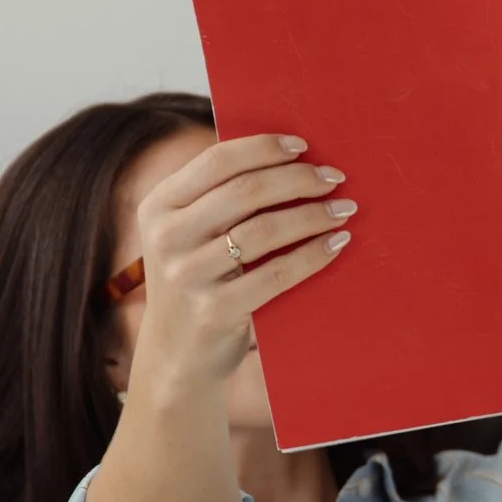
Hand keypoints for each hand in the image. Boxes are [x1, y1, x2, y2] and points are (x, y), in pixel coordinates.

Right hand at [125, 133, 354, 394]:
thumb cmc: (198, 279)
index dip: (265, 148)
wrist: (177, 355)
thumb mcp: (188, 234)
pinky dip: (312, 256)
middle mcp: (166, 238)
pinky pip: (276, 274)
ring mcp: (187, 276)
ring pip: (264, 230)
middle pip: (247, 190)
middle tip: (334, 179)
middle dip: (298, 179)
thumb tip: (288, 155)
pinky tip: (335, 245)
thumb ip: (218, 197)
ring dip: (312, 216)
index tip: (303, 146)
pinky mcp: (214, 311)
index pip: (218, 161)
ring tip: (343, 211)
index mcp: (159, 206)